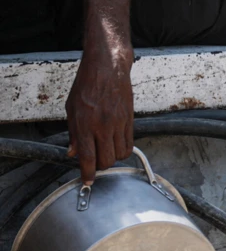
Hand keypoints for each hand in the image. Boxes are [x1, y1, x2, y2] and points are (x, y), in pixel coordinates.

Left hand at [66, 45, 134, 184]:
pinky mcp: (129, 121)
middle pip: (106, 161)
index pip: (87, 157)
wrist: (108, 69)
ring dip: (112, 159)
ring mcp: (118, 125)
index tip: (87, 181)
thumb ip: (72, 132)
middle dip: (100, 167)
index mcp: (84, 124)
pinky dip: (123, 150)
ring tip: (106, 152)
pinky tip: (116, 146)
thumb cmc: (87, 85)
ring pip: (119, 155)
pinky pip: (129, 144)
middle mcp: (102, 127)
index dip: (87, 174)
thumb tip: (72, 152)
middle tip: (95, 163)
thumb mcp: (71, 108)